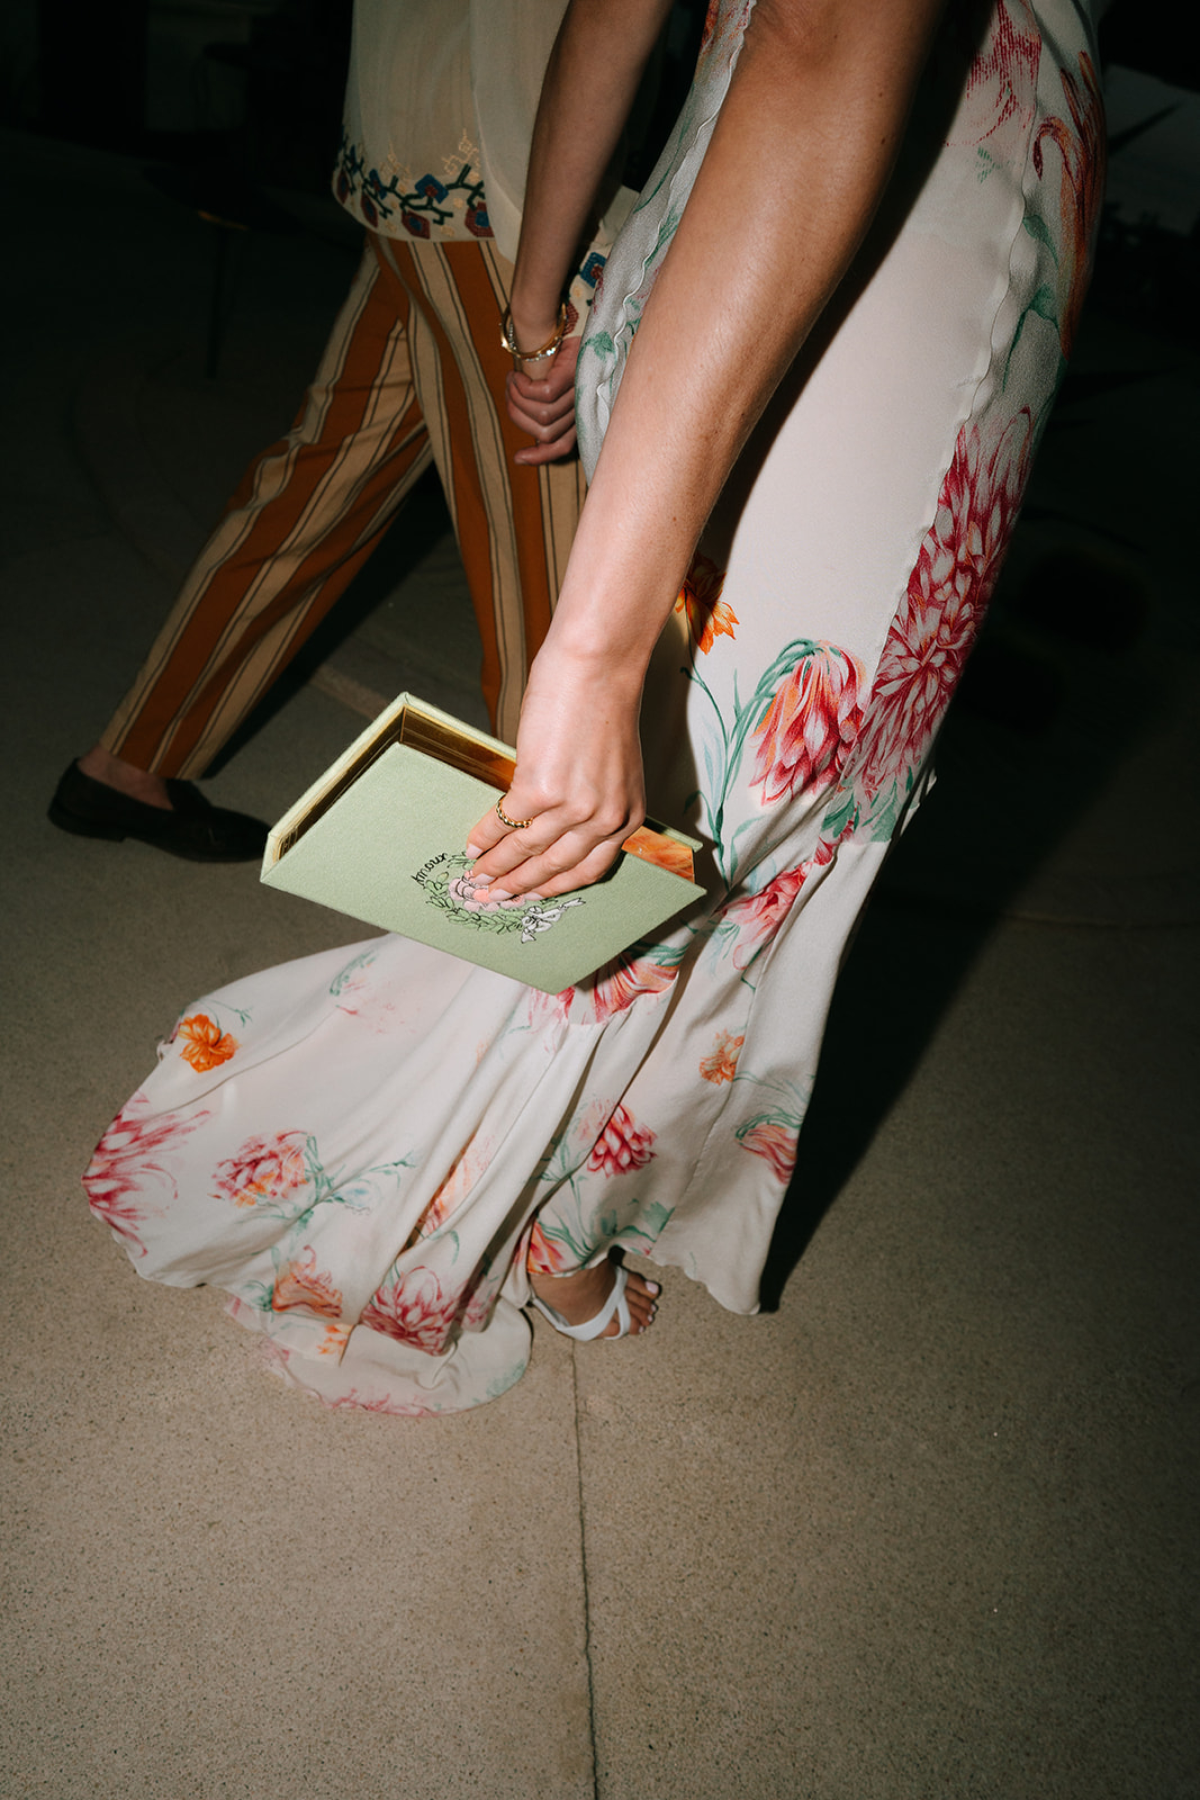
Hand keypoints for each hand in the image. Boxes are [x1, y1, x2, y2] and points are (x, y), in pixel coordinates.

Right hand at [465, 646, 644, 900]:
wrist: (597, 668)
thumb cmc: (603, 705)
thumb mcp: (612, 768)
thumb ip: (589, 800)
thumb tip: (546, 824)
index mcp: (628, 816)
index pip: (589, 869)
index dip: (554, 887)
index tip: (531, 897)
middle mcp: (604, 819)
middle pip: (554, 867)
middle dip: (519, 886)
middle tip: (493, 896)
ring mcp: (573, 806)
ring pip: (526, 850)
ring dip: (496, 867)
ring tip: (477, 877)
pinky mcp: (540, 788)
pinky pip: (505, 822)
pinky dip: (485, 836)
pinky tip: (471, 844)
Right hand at [506, 335, 581, 463]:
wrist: (560, 316)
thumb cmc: (553, 351)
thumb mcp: (547, 385)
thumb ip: (542, 408)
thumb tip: (528, 430)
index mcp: (578, 413)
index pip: (562, 447)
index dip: (540, 457)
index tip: (517, 458)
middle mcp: (583, 405)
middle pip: (545, 434)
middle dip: (518, 417)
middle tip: (509, 392)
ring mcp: (580, 391)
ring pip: (541, 416)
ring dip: (517, 400)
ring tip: (512, 380)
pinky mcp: (573, 375)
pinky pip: (542, 395)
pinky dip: (522, 389)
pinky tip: (516, 376)